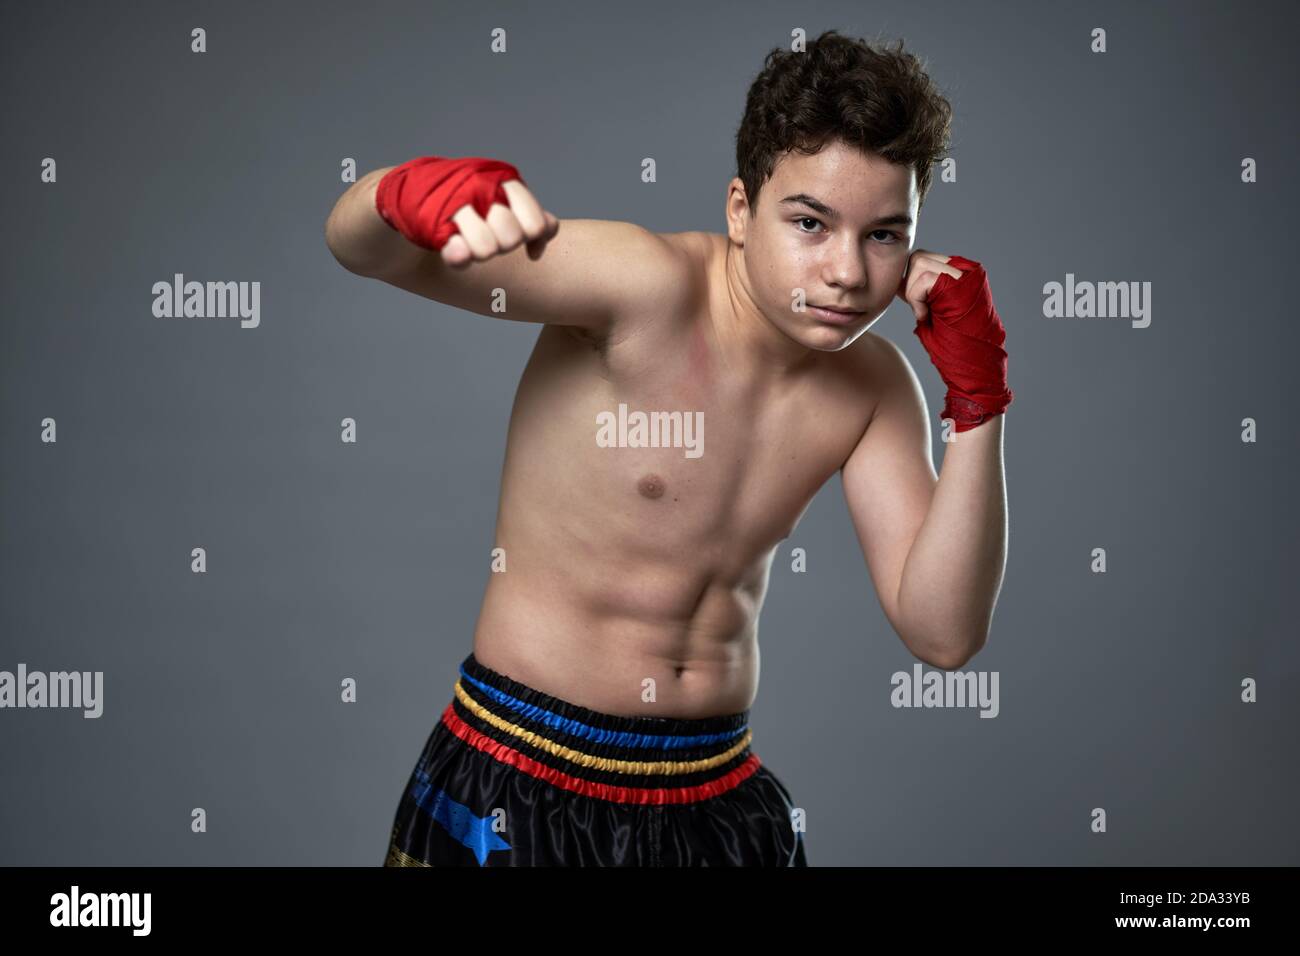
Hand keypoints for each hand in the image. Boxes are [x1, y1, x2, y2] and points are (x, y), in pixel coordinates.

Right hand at [441, 179, 559, 268]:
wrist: (407, 192)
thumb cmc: (462, 201)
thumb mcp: (500, 204)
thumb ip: (529, 216)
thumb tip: (541, 243)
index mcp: (502, 181)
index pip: (536, 223)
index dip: (533, 238)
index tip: (527, 245)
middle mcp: (481, 187)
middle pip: (512, 237)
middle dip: (503, 245)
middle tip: (487, 235)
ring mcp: (455, 204)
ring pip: (486, 248)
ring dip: (478, 252)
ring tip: (466, 240)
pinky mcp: (431, 222)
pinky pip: (458, 253)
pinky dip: (459, 256)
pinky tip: (453, 250)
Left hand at [897, 250, 1013, 431]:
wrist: (974, 365)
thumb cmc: (953, 347)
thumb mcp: (932, 313)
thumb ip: (919, 292)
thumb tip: (899, 278)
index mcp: (960, 274)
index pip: (923, 259)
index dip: (912, 283)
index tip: (921, 310)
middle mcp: (966, 269)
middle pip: (918, 257)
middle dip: (910, 286)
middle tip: (923, 313)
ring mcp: (965, 273)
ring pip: (918, 264)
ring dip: (914, 294)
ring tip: (927, 316)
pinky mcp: (961, 282)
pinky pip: (922, 279)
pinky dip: (917, 300)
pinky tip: (927, 317)